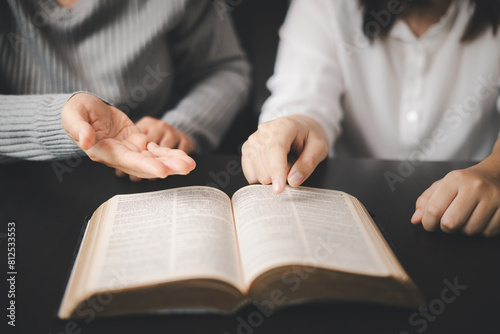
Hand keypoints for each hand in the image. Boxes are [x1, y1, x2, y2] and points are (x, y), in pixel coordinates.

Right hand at [61, 93, 195, 178]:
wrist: (83, 107)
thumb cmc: (76, 110)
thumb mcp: (73, 115)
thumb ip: (79, 128)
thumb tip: (85, 142)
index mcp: (103, 151)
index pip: (127, 161)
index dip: (145, 167)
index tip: (162, 171)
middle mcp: (119, 155)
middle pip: (146, 165)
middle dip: (166, 167)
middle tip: (186, 168)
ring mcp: (129, 150)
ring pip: (153, 159)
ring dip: (172, 162)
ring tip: (190, 164)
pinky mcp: (137, 142)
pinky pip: (155, 150)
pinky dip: (169, 153)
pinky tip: (184, 156)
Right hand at [241, 115, 327, 193]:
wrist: (296, 131)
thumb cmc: (307, 140)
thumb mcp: (319, 149)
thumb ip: (308, 164)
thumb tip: (293, 181)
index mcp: (284, 126)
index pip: (276, 149)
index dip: (277, 170)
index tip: (279, 189)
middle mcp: (264, 130)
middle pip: (264, 163)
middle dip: (279, 176)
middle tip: (292, 166)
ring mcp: (252, 139)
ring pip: (256, 171)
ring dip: (272, 177)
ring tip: (283, 164)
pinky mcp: (246, 149)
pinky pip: (250, 174)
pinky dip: (262, 178)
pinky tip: (272, 169)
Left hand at [411, 165, 499, 236]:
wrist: (494, 174)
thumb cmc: (463, 183)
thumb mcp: (441, 186)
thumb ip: (424, 202)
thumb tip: (415, 219)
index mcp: (454, 179)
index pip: (434, 209)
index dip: (427, 223)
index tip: (428, 224)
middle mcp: (475, 187)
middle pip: (451, 223)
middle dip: (445, 227)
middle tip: (446, 222)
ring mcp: (493, 198)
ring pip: (470, 230)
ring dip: (463, 230)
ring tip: (464, 218)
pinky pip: (487, 232)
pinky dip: (479, 231)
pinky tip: (478, 219)